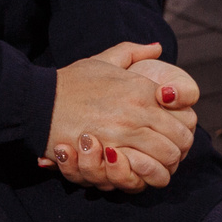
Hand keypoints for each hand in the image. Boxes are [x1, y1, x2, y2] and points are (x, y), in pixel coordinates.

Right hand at [40, 42, 198, 190]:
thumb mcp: (102, 60)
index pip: (184, 116)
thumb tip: (157, 47)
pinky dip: (147, 174)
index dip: (182, 129)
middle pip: (181, 140)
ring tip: (152, 163)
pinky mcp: (110, 151)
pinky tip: (137, 169)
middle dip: (177, 149)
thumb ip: (132, 52)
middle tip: (165, 153)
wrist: (38, 101)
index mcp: (142, 89)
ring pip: (168, 157)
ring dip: (164, 164)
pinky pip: (146, 170)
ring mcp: (126, 131)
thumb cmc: (69, 82)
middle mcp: (139, 109)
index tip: (171, 135)